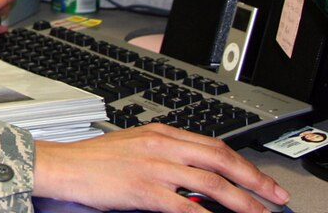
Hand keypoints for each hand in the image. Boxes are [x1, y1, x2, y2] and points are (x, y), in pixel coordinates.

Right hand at [33, 123, 289, 212]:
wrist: (63, 165)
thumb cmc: (93, 160)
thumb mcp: (134, 145)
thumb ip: (165, 153)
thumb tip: (195, 171)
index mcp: (160, 132)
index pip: (213, 145)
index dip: (243, 163)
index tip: (259, 179)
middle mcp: (161, 146)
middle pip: (221, 160)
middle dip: (254, 180)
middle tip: (274, 196)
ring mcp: (154, 168)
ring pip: (212, 183)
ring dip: (243, 201)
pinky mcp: (144, 190)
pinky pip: (186, 205)